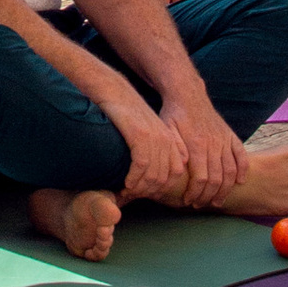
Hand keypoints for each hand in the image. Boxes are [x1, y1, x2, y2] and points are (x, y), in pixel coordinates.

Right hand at [99, 74, 190, 203]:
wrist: (113, 90)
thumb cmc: (124, 115)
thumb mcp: (146, 133)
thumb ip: (156, 152)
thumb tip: (157, 177)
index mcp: (171, 141)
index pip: (174, 175)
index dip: (160, 189)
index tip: (143, 193)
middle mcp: (166, 140)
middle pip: (164, 178)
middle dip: (148, 192)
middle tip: (131, 196)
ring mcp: (155, 137)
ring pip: (153, 175)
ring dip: (139, 188)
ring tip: (126, 192)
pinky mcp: (140, 135)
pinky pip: (141, 166)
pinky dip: (133, 179)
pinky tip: (124, 183)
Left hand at [164, 88, 248, 205]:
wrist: (188, 95)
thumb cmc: (173, 116)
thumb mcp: (166, 131)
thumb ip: (174, 150)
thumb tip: (180, 170)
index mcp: (196, 144)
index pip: (200, 177)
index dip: (195, 193)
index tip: (188, 201)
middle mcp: (213, 143)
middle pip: (216, 178)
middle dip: (209, 196)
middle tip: (201, 204)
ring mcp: (224, 139)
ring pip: (230, 171)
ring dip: (225, 189)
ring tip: (218, 201)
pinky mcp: (230, 135)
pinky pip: (241, 155)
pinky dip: (242, 170)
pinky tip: (239, 182)